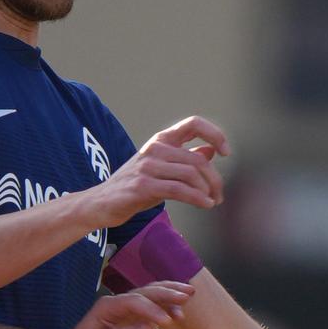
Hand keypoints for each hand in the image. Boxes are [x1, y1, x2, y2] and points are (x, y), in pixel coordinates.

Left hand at [59, 281, 191, 328]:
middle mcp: (119, 305)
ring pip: (152, 296)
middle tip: (186, 295)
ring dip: (170, 295)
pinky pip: (154, 309)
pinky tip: (180, 310)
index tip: (167, 322)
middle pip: (146, 292)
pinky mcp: (135, 321)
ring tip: (189, 294)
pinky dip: (168, 307)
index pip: (134, 302)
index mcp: (107, 307)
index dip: (152, 310)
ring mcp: (128, 312)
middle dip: (167, 292)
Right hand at [89, 117, 226, 225]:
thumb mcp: (162, 167)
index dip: (214, 133)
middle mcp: (155, 148)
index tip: (226, 152)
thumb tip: (211, 150)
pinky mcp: (143, 186)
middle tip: (219, 195)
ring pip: (191, 174)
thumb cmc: (135, 185)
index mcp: (161, 139)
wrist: (102, 203)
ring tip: (212, 202)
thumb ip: (185, 158)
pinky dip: (198, 198)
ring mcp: (148, 166)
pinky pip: (180, 190)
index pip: (193, 123)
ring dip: (208, 191)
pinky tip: (206, 205)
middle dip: (215, 179)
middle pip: (198, 159)